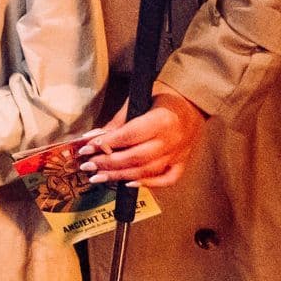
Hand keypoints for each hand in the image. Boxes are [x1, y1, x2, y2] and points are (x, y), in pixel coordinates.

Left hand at [78, 89, 206, 188]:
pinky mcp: (182, 163)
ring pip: (147, 171)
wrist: (193, 102)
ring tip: (98, 177)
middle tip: (87, 165)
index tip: (87, 148)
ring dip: (120, 176)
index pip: (130, 135)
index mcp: (162, 120)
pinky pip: (167, 179)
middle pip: (136, 158)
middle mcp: (171, 140)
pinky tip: (128, 184)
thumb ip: (118, 121)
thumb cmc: (163, 96)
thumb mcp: (139, 99)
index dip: (107, 143)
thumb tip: (92, 137)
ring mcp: (178, 154)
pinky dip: (148, 184)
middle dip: (108, 163)